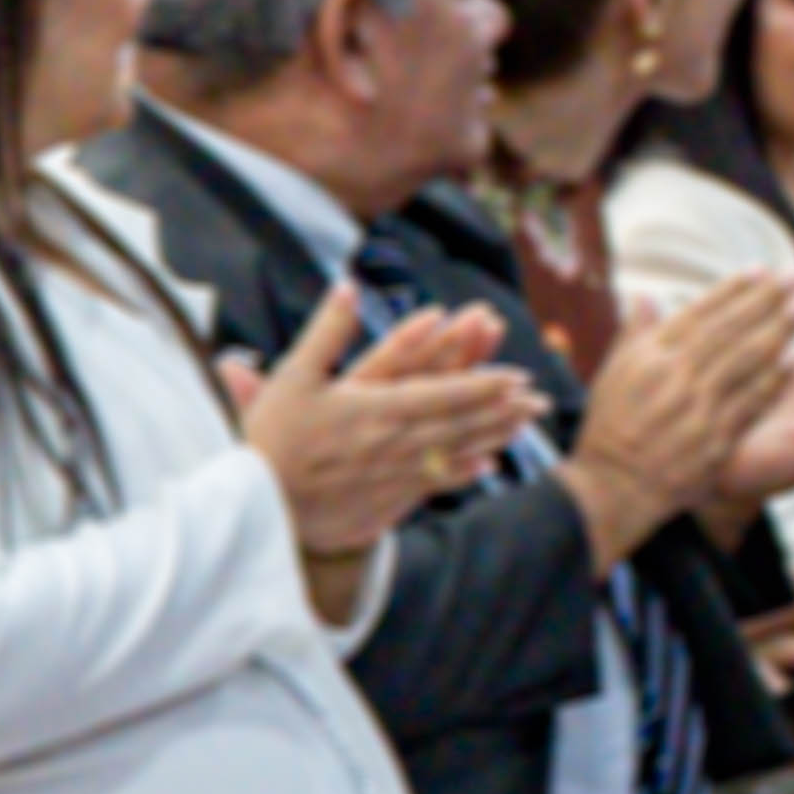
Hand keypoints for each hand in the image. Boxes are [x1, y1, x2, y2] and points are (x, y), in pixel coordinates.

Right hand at [229, 284, 540, 556]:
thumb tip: (350, 285)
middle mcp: (393, 443)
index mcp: (375, 408)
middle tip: (539, 399)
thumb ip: (327, 330)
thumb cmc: (269, 440)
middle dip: (503, 409)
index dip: (484, 384)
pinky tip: (488, 466)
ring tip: (524, 423)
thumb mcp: (293, 376)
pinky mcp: (385, 503)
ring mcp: (393, 476)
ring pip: (455, 453)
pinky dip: (465, 472)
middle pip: (460, 423)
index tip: (518, 375)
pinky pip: (434, 485)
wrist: (254, 509)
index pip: (443, 393)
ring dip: (494, 436)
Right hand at [570, 273, 793, 547]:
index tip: (760, 270)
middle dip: (765, 301)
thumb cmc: (611, 428)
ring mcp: (698, 409)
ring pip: (746, 361)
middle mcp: (675, 378)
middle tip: (793, 278)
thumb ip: (635, 334)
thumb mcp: (612, 375)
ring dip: (779, 331)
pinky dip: (774, 380)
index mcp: (650, 357)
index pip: (699, 313)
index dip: (733, 290)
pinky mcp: (717, 440)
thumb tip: (645, 296)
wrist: (612, 488)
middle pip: (729, 330)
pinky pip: (752, 403)